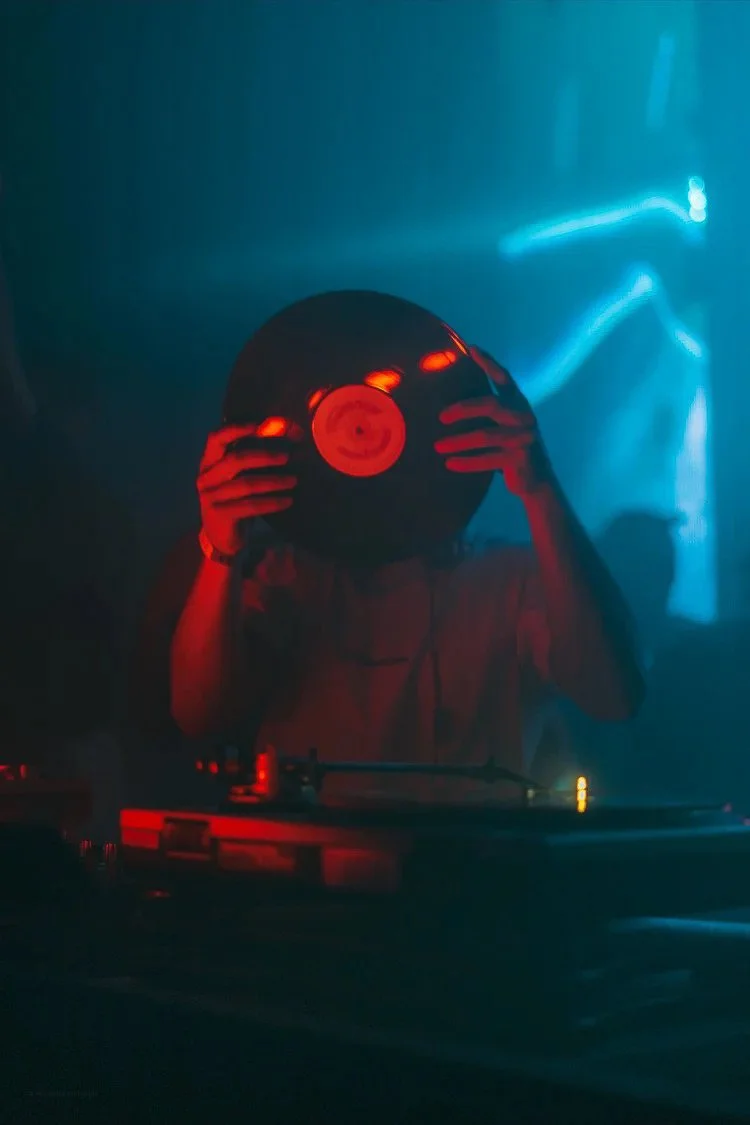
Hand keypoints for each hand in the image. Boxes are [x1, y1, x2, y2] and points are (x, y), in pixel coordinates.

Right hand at [197, 423, 298, 556]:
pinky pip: (250, 506)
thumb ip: (249, 459)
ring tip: (294, 480)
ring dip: (274, 481)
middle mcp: (205, 477)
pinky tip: (288, 501)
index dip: (236, 429)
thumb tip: (282, 434)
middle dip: (264, 456)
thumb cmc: (234, 500)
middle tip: (287, 457)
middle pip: (236, 459)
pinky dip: (272, 502)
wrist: (220, 536)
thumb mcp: (236, 477)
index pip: (216, 438)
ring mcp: (210, 497)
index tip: (260, 426)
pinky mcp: (221, 515)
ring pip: (246, 484)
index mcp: (208, 462)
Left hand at [434, 347, 552, 496]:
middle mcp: (524, 417)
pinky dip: (466, 462)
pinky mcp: (520, 459)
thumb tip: (450, 403)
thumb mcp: (504, 427)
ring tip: (437, 446)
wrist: (537, 481)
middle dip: (463, 409)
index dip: (490, 363)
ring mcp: (524, 438)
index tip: (473, 349)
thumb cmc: (511, 449)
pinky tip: (449, 464)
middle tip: (441, 417)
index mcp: (519, 405)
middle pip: (491, 405)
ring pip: (485, 436)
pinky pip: (487, 460)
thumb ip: (489, 413)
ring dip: (458, 441)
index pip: (505, 379)